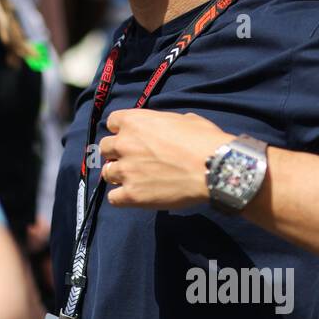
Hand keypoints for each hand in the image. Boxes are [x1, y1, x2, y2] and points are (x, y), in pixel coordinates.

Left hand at [98, 109, 233, 209]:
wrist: (213, 168)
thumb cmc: (204, 140)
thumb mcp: (184, 120)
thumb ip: (164, 123)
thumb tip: (168, 129)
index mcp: (135, 122)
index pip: (112, 122)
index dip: (121, 130)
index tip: (130, 137)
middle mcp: (124, 144)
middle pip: (105, 148)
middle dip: (116, 153)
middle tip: (133, 160)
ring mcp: (125, 170)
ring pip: (106, 173)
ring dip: (118, 175)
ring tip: (135, 180)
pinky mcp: (131, 194)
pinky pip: (113, 198)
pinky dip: (121, 197)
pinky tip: (134, 196)